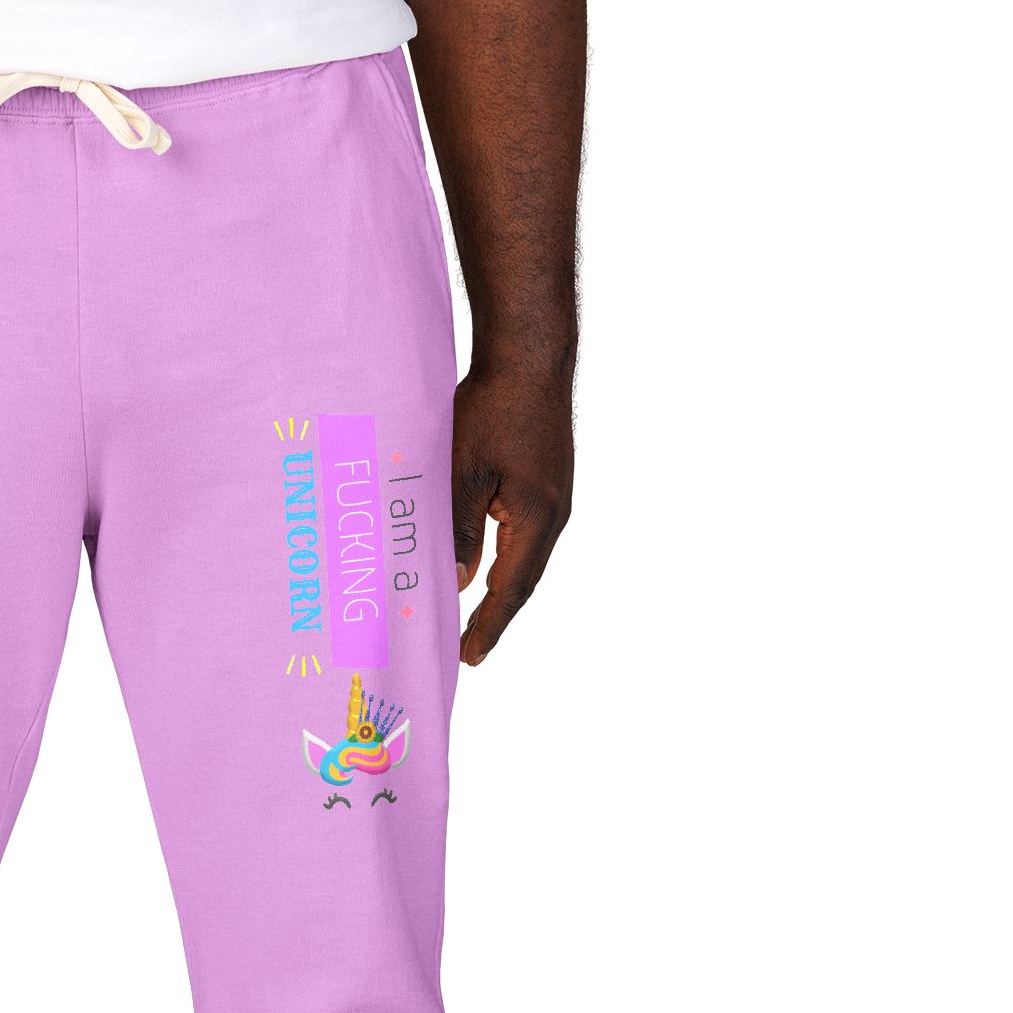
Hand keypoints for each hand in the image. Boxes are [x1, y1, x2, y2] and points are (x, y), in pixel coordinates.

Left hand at [451, 363, 574, 665]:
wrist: (530, 356)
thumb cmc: (495, 409)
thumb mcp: (464, 474)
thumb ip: (459, 531)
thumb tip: (457, 582)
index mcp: (537, 519)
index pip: (511, 589)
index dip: (489, 625)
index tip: (470, 656)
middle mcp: (554, 514)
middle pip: (522, 579)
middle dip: (495, 615)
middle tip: (469, 647)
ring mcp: (555, 496)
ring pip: (524, 557)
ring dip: (500, 588)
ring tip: (474, 616)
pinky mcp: (547, 480)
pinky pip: (525, 533)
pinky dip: (505, 558)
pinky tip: (485, 563)